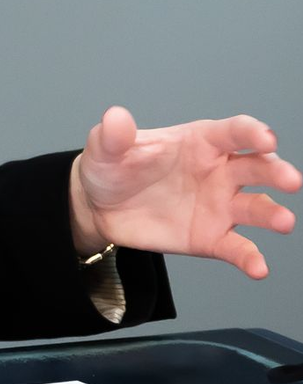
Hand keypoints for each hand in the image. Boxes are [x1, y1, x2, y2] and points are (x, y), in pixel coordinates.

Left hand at [69, 107, 299, 277]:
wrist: (99, 207)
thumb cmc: (111, 167)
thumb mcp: (104, 147)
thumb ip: (113, 134)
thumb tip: (116, 116)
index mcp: (197, 141)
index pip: (231, 132)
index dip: (251, 132)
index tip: (266, 138)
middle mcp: (217, 172)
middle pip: (255, 166)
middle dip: (275, 170)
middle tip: (290, 178)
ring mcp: (218, 206)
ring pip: (255, 208)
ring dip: (272, 214)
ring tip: (283, 221)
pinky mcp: (211, 238)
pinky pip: (237, 248)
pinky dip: (250, 257)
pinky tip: (258, 267)